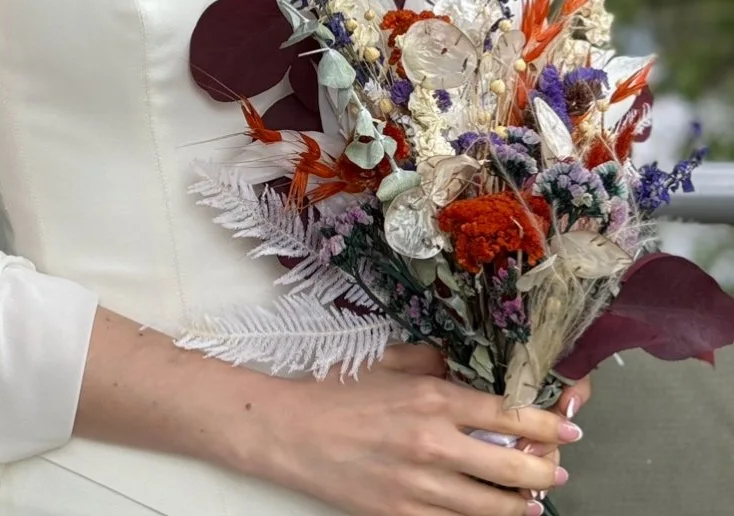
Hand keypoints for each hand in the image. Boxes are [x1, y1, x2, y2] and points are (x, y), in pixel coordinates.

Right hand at [246, 368, 582, 515]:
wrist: (292, 432)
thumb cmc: (336, 392)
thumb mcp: (387, 361)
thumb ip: (432, 361)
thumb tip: (466, 363)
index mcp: (433, 398)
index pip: (509, 413)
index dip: (547, 424)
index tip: (569, 428)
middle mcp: (435, 443)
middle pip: (513, 466)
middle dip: (545, 469)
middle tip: (557, 468)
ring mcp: (422, 486)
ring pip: (494, 506)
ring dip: (523, 504)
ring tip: (535, 500)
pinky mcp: (404, 515)